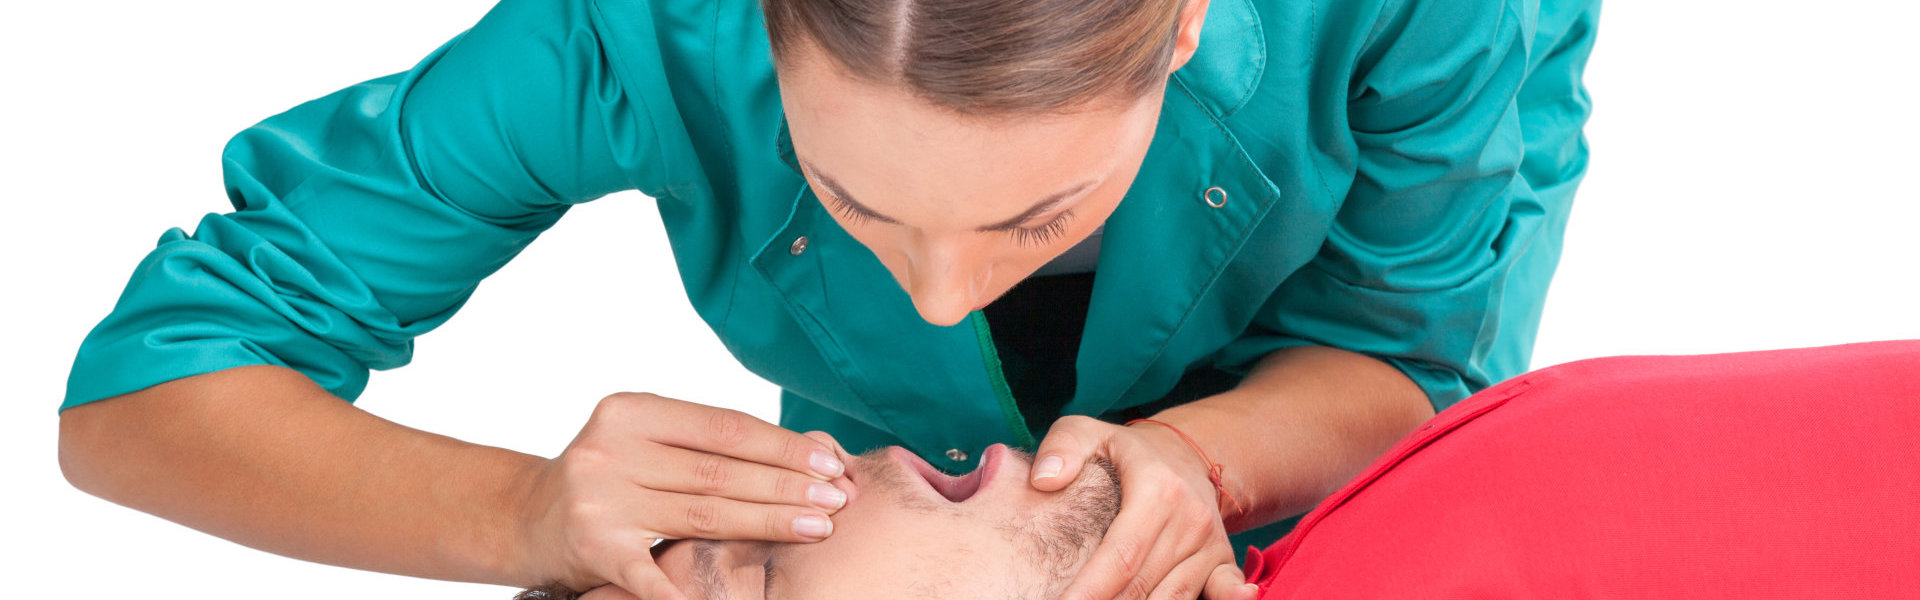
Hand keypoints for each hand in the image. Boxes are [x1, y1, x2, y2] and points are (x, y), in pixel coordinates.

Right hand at [514, 393, 851, 598]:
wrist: (528, 517)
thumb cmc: (612, 475)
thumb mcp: (648, 442)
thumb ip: (708, 443)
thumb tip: (805, 450)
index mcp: (630, 412)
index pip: (724, 428)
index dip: (781, 446)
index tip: (828, 462)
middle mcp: (610, 450)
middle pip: (719, 472)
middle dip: (786, 486)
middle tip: (838, 499)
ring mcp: (600, 501)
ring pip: (702, 514)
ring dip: (768, 522)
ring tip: (816, 526)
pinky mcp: (595, 549)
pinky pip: (652, 573)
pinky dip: (687, 588)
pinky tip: (725, 596)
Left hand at [1030, 416, 1259, 599]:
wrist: (1187, 454)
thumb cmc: (1124, 452)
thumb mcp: (1088, 432)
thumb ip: (1062, 448)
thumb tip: (1044, 481)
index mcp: (1158, 490)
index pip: (1121, 556)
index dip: (1090, 590)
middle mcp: (1191, 520)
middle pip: (1141, 587)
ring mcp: (1210, 544)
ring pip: (1171, 599)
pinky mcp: (1222, 560)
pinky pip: (1219, 594)